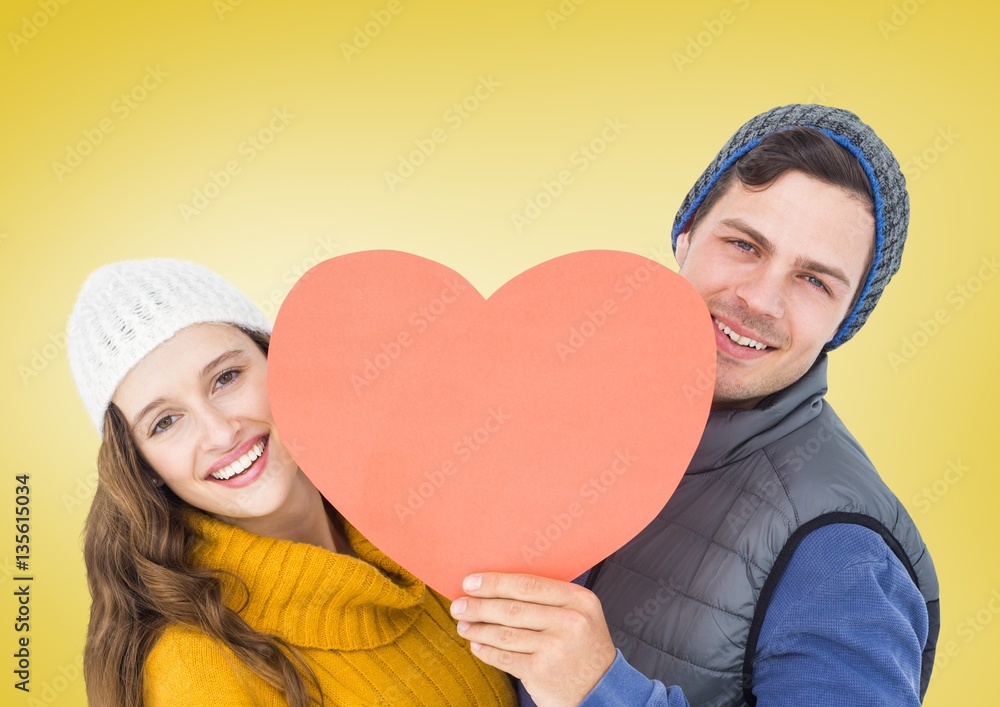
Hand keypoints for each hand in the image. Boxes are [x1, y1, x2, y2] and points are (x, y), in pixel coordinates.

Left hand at [450, 572, 616, 706]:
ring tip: (464, 625)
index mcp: (578, 599)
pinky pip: (504, 657)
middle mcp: (570, 621)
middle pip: (512, 609)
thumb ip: (548, 599)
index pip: (527, 585)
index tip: (470, 582)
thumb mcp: (579, 615)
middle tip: (458, 605)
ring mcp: (556, 648)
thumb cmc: (583, 647)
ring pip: (504, 633)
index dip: (494, 583)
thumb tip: (496, 586)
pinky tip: (477, 645)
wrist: (602, 690)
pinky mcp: (542, 672)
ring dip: (478, 628)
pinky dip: (486, 650)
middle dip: (479, 606)